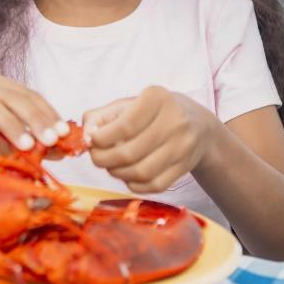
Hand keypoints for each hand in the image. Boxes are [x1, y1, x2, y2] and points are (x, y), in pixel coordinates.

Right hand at [0, 75, 70, 163]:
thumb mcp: (16, 146)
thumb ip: (40, 143)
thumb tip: (67, 148)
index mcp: (4, 89)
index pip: (31, 96)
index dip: (48, 113)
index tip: (63, 133)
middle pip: (13, 98)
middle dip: (34, 119)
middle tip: (49, 140)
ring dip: (9, 124)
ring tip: (25, 144)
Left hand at [82, 86, 216, 194]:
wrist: (197, 124)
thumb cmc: (152, 113)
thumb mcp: (127, 105)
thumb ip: (99, 117)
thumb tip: (86, 138)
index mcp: (158, 98)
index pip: (125, 126)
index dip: (101, 139)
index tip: (92, 141)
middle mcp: (175, 121)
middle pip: (130, 152)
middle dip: (104, 159)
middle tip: (97, 157)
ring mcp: (183, 146)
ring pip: (141, 172)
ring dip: (118, 174)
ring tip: (112, 165)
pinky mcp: (186, 166)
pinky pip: (154, 185)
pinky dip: (134, 184)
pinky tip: (128, 175)